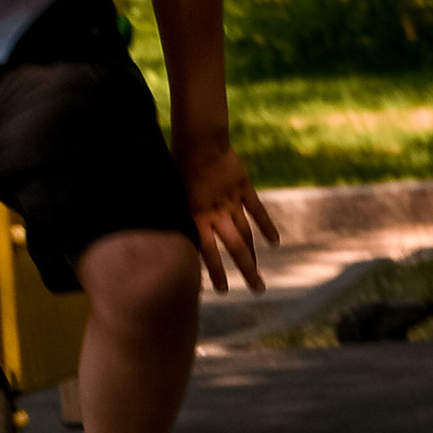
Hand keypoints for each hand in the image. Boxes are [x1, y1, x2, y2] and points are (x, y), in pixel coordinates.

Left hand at [181, 135, 277, 295]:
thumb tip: (157, 233)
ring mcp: (232, 203)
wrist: (198, 141)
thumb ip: (172, 215)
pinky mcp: (243, 189)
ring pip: (247, 235)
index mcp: (196, 217)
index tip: (223, 291)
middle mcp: (217, 214)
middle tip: (257, 290)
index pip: (208, 251)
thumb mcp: (170, 194)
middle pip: (236, 248)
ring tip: (260, 276)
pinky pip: (257, 211)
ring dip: (254, 256)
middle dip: (246, 270)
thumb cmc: (177, 165)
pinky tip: (275, 242)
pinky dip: (267, 226)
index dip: (215, 272)